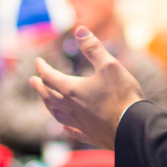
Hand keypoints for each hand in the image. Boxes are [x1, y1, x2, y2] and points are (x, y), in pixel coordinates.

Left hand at [30, 26, 144, 149]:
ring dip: (48, 105)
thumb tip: (80, 30)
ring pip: (56, 114)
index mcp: (72, 90)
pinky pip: (72, 131)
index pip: (50, 77)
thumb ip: (93, 48)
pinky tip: (64, 126)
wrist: (133, 128)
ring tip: (45, 101)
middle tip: (33, 81)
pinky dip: (65, 127)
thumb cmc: (122, 95)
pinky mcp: (90, 135)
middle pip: (49, 96)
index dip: (42, 68)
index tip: (38, 61)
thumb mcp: (109, 65)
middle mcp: (71, 108)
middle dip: (40, 87)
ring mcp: (79, 123)